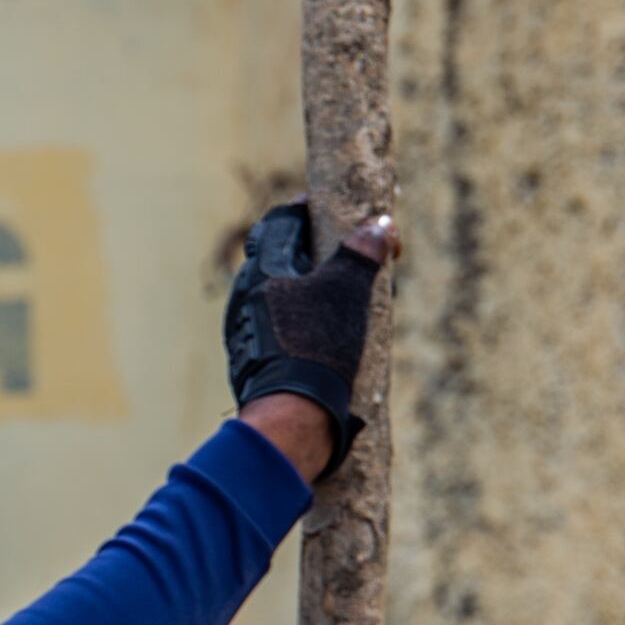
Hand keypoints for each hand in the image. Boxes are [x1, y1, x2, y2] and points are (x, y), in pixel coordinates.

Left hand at [223, 203, 398, 481]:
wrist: (292, 413)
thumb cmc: (318, 344)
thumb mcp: (348, 290)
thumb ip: (361, 252)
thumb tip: (380, 224)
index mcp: (261, 270)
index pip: (281, 222)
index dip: (308, 210)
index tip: (332, 210)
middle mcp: (244, 296)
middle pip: (283, 259)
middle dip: (318, 255)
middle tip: (352, 258)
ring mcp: (245, 330)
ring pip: (282, 296)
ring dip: (313, 291)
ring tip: (350, 300)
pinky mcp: (253, 360)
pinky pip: (281, 327)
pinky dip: (306, 322)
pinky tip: (331, 337)